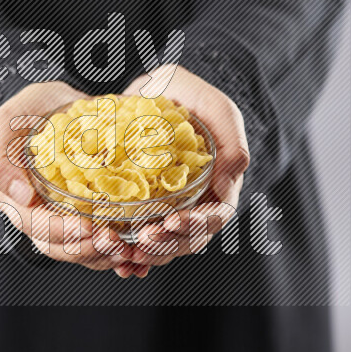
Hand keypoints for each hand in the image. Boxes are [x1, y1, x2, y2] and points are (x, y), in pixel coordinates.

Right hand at [0, 82, 144, 274]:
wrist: (60, 104)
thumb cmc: (30, 111)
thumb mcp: (7, 122)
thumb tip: (20, 197)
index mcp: (16, 199)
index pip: (36, 227)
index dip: (60, 232)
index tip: (87, 226)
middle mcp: (39, 215)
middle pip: (60, 247)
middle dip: (87, 249)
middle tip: (114, 242)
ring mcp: (65, 217)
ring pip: (82, 250)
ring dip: (105, 255)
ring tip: (127, 248)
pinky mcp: (88, 214)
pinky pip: (100, 240)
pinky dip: (117, 247)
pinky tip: (135, 246)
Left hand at [118, 65, 249, 272]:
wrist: (148, 89)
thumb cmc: (185, 94)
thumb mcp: (212, 106)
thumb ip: (231, 140)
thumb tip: (230, 184)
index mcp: (219, 182)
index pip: (215, 217)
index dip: (195, 225)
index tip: (169, 222)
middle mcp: (198, 200)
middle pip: (190, 238)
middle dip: (168, 244)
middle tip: (142, 241)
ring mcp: (171, 206)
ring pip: (166, 243)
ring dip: (149, 253)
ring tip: (126, 252)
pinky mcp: (145, 207)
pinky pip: (142, 238)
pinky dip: (132, 254)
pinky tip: (119, 262)